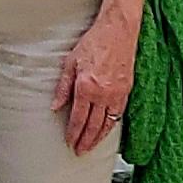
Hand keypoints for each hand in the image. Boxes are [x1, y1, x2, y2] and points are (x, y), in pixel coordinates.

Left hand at [54, 7, 137, 155]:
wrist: (118, 30)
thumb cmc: (94, 42)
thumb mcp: (71, 62)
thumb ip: (63, 87)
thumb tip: (55, 106)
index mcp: (86, 87)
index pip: (78, 118)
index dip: (73, 133)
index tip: (69, 142)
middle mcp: (103, 93)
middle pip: (93, 125)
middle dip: (85, 141)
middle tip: (79, 152)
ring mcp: (117, 93)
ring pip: (107, 123)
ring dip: (98, 138)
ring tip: (91, 147)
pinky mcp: (126, 90)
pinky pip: (118, 114)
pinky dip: (111, 125)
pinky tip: (106, 131)